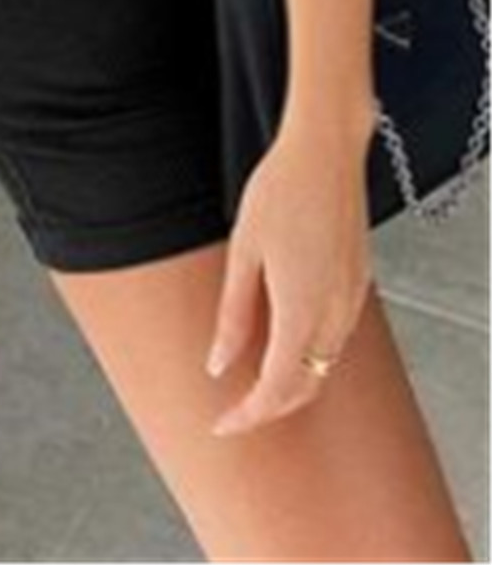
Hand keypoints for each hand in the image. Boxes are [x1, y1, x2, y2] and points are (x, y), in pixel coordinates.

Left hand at [205, 120, 373, 435]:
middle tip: (233, 413)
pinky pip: (336, 338)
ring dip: (291, 384)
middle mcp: (334, 313)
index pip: (276, 388)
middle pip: (306, 386)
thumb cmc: (279, 191)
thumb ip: (234, 314)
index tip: (221, 425)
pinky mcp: (358, 283)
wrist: (326, 151)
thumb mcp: (243, 252)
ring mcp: (352, 299)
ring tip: (251, 385)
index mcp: (300, 310)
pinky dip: (310, 356)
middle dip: (269, 409)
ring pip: (325, 365)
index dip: (247, 415)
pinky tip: (285, 345)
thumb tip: (218, 365)